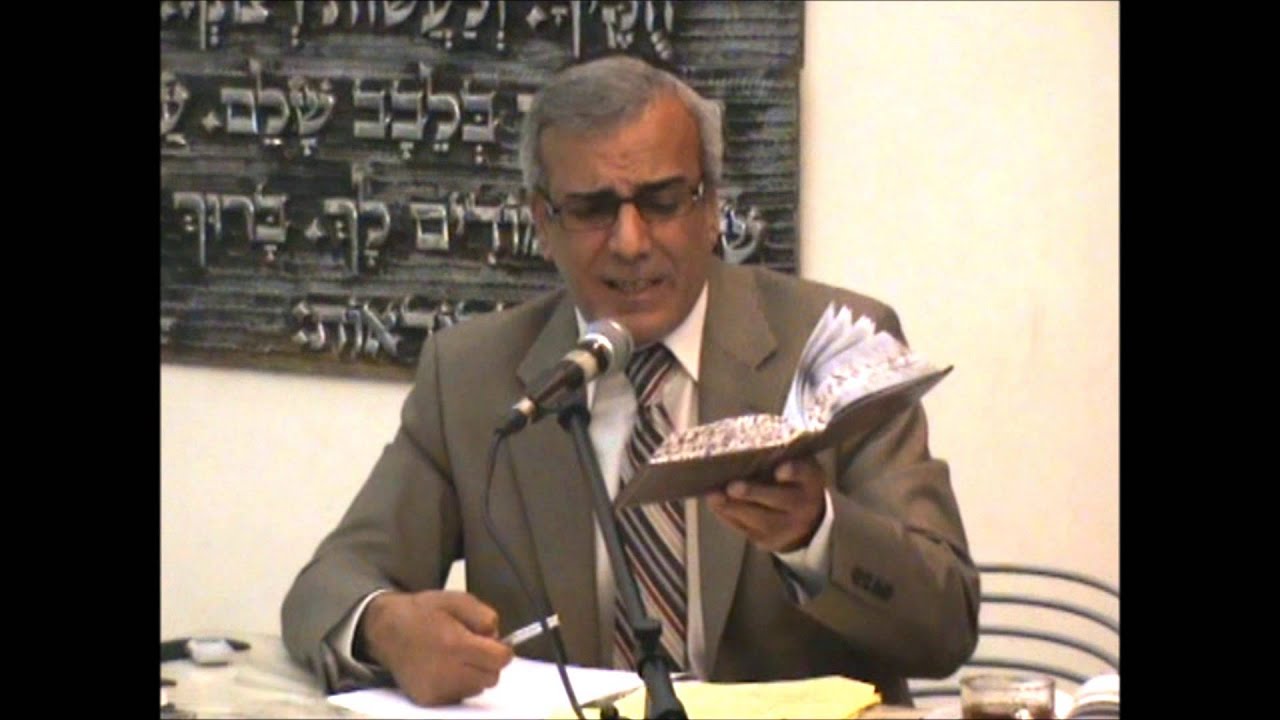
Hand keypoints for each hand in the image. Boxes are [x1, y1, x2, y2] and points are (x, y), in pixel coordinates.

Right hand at [359, 589, 513, 705]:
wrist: (388, 630)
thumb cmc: (422, 613)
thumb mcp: (458, 599)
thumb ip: (485, 616)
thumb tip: (499, 637)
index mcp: (454, 644)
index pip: (499, 660)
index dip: (503, 650)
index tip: (498, 645)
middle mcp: (445, 671)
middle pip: (491, 677)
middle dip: (489, 662)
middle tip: (474, 647)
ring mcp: (435, 688)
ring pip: (477, 688)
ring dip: (474, 674)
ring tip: (455, 655)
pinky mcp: (428, 699)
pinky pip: (459, 695)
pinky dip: (459, 683)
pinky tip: (444, 667)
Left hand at [706, 456, 826, 552]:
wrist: (806, 519)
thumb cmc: (792, 480)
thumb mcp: (796, 463)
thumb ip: (778, 453)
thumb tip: (744, 436)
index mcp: (811, 480)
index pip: (805, 474)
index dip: (794, 472)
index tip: (780, 470)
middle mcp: (804, 506)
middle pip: (780, 500)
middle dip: (754, 494)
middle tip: (732, 487)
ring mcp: (787, 528)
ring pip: (760, 519)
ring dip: (733, 507)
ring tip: (714, 496)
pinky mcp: (768, 541)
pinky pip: (746, 530)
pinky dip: (727, 516)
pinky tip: (715, 504)